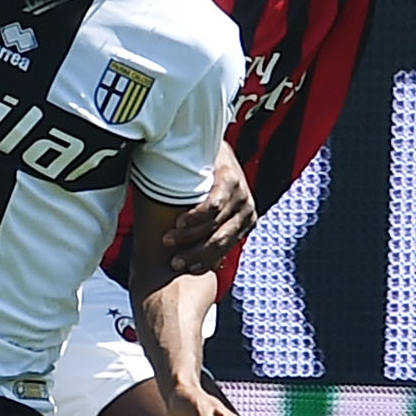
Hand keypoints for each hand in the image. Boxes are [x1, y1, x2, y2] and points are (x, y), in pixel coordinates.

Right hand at [162, 156, 257, 275]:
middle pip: (219, 241)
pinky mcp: (231, 179)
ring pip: (214, 225)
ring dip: (188, 236)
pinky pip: (212, 206)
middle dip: (194, 254)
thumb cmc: (205, 181)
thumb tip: (192, 257)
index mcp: (246, 222)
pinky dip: (194, 217)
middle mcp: (247, 210)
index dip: (203, 261)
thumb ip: (208, 228)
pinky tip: (178, 221)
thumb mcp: (212, 206)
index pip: (224, 249)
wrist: (207, 145)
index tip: (183, 270)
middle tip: (173, 262)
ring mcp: (241, 194)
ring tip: (168, 240)